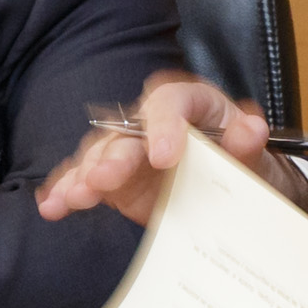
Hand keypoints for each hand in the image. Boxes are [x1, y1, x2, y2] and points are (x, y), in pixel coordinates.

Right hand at [35, 69, 306, 225]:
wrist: (238, 184)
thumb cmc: (243, 160)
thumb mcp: (254, 151)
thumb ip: (247, 140)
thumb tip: (251, 128)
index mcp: (189, 103)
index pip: (171, 101)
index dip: (165, 125)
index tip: (164, 156)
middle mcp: (152, 122)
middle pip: (126, 131)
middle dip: (113, 155)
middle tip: (106, 178)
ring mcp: (129, 151)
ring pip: (99, 155)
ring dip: (84, 175)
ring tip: (75, 197)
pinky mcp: (115, 180)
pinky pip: (85, 180)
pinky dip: (67, 190)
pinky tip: (52, 206)